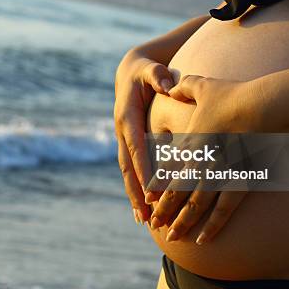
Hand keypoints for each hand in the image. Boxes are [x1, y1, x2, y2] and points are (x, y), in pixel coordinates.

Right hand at [114, 49, 173, 222]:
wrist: (129, 72)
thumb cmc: (144, 70)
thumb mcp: (151, 68)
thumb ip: (158, 74)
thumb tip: (166, 83)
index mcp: (127, 117)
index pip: (137, 147)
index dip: (144, 168)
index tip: (153, 189)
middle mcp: (122, 131)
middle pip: (128, 167)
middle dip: (137, 192)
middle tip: (147, 215)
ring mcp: (123, 139)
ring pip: (127, 173)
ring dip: (135, 197)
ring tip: (144, 221)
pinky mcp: (128, 144)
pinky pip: (131, 170)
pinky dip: (136, 189)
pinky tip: (144, 208)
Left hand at [148, 75, 263, 242]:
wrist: (262, 106)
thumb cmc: (233, 94)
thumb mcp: (203, 86)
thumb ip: (185, 87)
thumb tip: (172, 86)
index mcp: (190, 143)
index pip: (168, 170)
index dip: (157, 187)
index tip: (147, 200)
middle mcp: (201, 162)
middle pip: (177, 192)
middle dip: (164, 210)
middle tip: (154, 225)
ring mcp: (220, 174)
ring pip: (195, 206)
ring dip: (183, 223)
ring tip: (173, 237)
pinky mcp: (240, 182)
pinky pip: (223, 210)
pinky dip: (212, 226)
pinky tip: (204, 240)